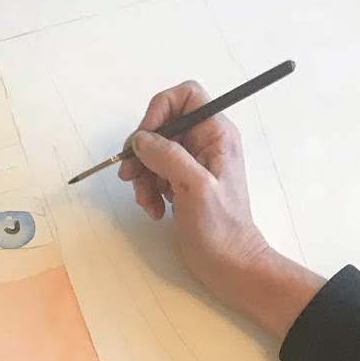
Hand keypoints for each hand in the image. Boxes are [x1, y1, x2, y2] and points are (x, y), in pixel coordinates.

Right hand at [117, 81, 323, 339]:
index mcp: (216, 133)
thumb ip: (167, 156)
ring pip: (155, 153)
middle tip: (130, 177)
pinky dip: (148, 191)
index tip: (143, 140)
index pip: (184, 96)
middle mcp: (204, 143)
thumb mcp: (194, 186)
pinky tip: (154, 210)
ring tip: (146, 202)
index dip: (159, 111)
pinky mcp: (183, 185)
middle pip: (163, 127)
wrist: (229, 264)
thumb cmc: (220, 227)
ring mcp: (193, 164)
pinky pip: (156, 175)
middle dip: (143, 152)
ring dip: (143, 176)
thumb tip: (140, 139)